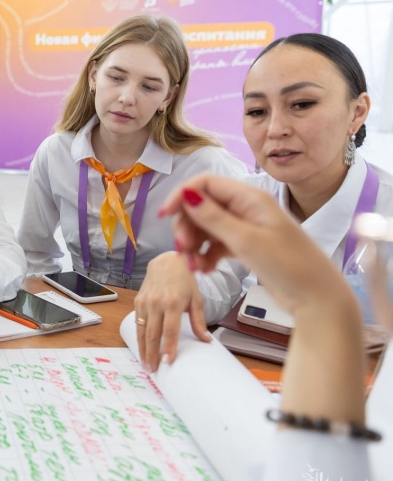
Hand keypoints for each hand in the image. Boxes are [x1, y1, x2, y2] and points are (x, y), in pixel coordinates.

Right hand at [135, 252, 209, 370]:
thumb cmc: (184, 280)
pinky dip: (138, 338)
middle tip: (153, 370)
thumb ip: (199, 321)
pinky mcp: (138, 302)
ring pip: (142, 331)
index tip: (167, 362)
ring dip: (143, 349)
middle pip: (153, 334)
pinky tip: (141, 349)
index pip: (170, 330)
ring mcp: (145, 302)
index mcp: (174, 303)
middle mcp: (157, 303)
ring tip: (145, 364)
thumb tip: (206, 340)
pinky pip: (137, 323)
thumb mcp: (196, 299)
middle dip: (152, 354)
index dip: (168, 347)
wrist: (166, 263)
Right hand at [161, 174, 365, 422]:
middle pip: (201, 206)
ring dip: (194, 245)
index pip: (204, 183)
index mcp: (249, 198)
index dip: (181, 196)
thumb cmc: (289, 265)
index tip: (164, 218)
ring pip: (206, 227)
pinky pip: (216, 244)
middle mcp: (246, 208)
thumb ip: (213, 217)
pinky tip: (205, 271)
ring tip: (194, 268)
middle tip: (183, 252)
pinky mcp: (246, 246)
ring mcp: (246, 228)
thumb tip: (187, 194)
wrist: (317, 297)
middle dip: (186, 227)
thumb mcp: (246, 241)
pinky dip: (206, 255)